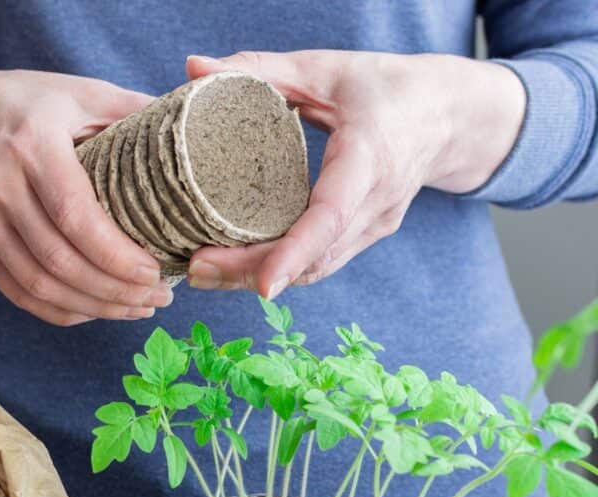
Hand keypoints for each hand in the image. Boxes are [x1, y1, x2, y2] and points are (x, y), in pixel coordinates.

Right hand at [0, 66, 171, 324]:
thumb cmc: (25, 103)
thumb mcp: (78, 92)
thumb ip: (132, 112)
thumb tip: (193, 136)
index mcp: (32, 144)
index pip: (75, 215)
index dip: (117, 256)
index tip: (155, 273)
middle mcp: (0, 185)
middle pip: (60, 260)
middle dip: (116, 291)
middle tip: (160, 297)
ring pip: (40, 284)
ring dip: (95, 307)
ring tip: (138, 309)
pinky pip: (19, 293)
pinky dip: (61, 311)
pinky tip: (96, 311)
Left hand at [185, 51, 524, 297]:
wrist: (445, 114)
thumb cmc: (384, 87)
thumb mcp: (324, 68)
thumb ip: (259, 69)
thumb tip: (194, 70)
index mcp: (372, 157)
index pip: (333, 216)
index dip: (296, 252)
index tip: (263, 285)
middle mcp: (377, 204)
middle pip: (315, 257)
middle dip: (252, 270)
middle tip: (196, 269)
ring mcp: (375, 226)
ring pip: (316, 269)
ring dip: (259, 277)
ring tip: (205, 273)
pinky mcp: (366, 236)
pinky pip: (322, 263)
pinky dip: (281, 269)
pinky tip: (239, 267)